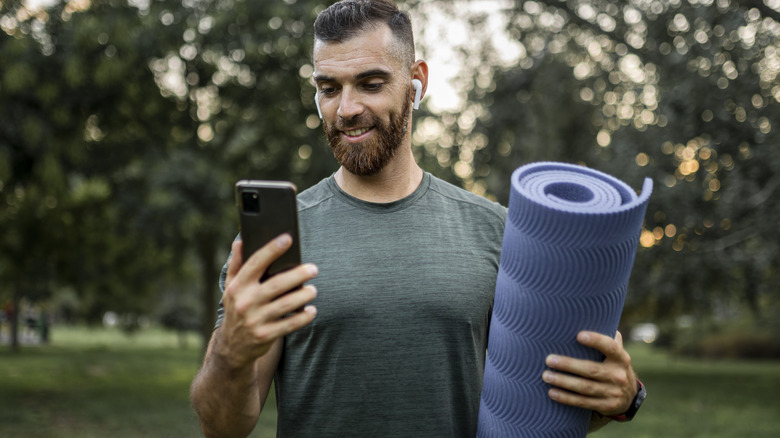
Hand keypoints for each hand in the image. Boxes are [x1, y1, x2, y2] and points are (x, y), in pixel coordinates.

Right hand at [216, 234, 318, 369]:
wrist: (232, 346)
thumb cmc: (237, 308)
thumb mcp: (231, 288)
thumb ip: (236, 265)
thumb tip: (239, 242)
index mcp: (238, 286)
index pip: (256, 263)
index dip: (272, 249)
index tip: (287, 238)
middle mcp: (245, 302)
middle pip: (277, 284)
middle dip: (298, 274)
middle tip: (313, 269)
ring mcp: (255, 320)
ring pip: (286, 304)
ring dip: (304, 295)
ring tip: (313, 290)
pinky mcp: (266, 335)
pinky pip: (290, 324)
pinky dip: (303, 317)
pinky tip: (311, 310)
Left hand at [542, 331, 636, 415]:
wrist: (629, 396)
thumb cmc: (613, 365)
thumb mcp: (616, 352)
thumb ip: (606, 336)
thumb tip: (589, 314)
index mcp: (621, 358)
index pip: (610, 347)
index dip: (596, 341)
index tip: (578, 335)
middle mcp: (619, 375)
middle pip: (591, 370)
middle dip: (568, 365)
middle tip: (549, 360)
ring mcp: (613, 393)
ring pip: (585, 388)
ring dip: (563, 382)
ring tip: (546, 376)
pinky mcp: (606, 406)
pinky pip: (583, 402)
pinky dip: (566, 398)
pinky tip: (552, 392)